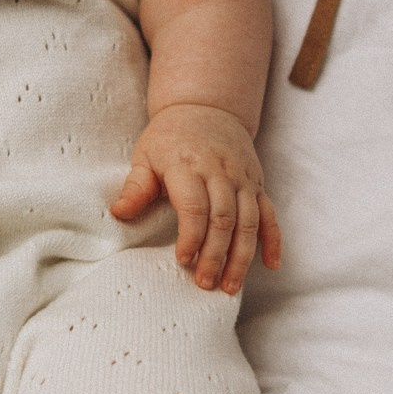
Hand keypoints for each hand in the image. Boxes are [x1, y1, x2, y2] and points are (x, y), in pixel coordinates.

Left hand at [110, 102, 280, 293]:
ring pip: (249, 222)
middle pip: (224, 219)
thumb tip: (119, 212)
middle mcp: (221, 173)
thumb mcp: (145, 155)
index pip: (195, 206)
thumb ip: (136, 187)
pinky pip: (269, 214)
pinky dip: (273, 240)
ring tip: (230, 286)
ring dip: (242, 256)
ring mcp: (242, 179)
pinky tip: (271, 265)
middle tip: (205, 283)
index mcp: (189, 166)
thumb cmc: (170, 137)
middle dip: (215, 254)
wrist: (206, 107)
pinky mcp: (257, 184)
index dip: (191, 236)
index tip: (183, 260)